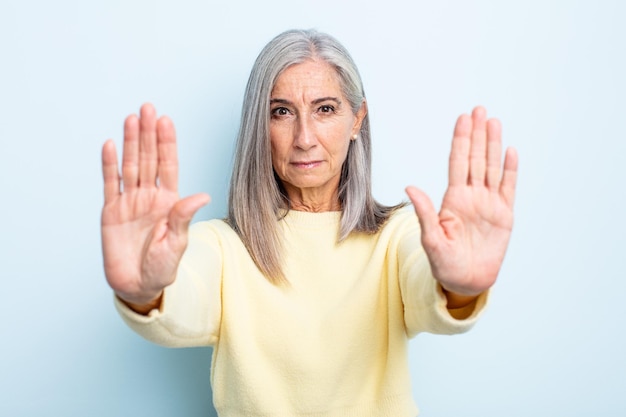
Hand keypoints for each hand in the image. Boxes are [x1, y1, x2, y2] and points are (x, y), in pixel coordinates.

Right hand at [101, 104, 209, 308]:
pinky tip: (111, 145)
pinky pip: (110, 183)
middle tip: (148, 108)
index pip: (168, 165)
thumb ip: (184, 216)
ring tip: (131, 118)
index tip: (166, 121)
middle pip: (149, 159)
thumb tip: (202, 195)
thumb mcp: (177, 242)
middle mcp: (150, 196)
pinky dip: (109, 165)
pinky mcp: (111, 211)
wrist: (138, 285)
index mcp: (169, 201)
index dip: (167, 143)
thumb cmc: (163, 267)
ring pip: (130, 165)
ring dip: (131, 142)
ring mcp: (130, 202)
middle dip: (148, 133)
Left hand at [406, 106, 517, 297]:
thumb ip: (424, 212)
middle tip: (479, 110)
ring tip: (494, 122)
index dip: (461, 140)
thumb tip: (410, 186)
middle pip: (475, 158)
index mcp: (453, 198)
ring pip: (492, 167)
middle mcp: (471, 195)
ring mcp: (489, 203)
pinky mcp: (504, 215)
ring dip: (493, 145)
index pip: (458, 162)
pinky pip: (508, 187)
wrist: (465, 281)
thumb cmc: (444, 262)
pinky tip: (510, 151)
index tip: (462, 118)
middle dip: (477, 134)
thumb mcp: (431, 238)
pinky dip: (510, 169)